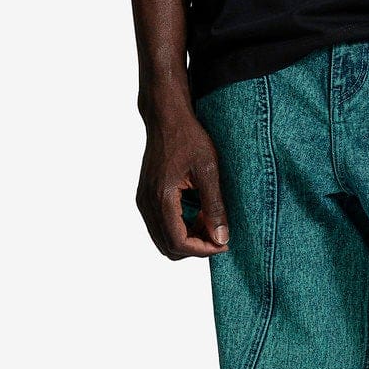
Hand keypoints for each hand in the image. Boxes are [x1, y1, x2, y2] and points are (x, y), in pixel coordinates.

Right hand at [137, 108, 229, 258]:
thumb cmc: (188, 138)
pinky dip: (179, 228)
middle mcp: (147, 203)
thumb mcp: (208, 171)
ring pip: (163, 239)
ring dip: (187, 239)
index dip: (203, 250)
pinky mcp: (146, 196)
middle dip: (196, 247)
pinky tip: (198, 213)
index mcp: (161, 198)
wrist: (166, 118)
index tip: (224, 244)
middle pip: (168, 247)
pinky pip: (160, 225)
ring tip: (209, 222)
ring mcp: (144, 201)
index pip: (178, 242)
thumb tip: (221, 237)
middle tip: (219, 234)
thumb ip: (214, 206)